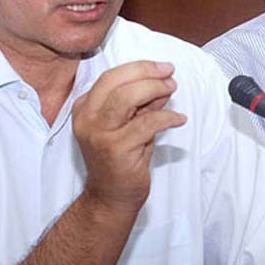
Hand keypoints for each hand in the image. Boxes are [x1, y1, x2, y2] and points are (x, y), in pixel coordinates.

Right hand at [72, 61, 186, 216]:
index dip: (139, 68)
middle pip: (115, 82)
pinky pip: (145, 124)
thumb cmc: (121, 159)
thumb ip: (142, 104)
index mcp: (85, 108)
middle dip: (147, 73)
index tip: (162, 67)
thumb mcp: (131, 124)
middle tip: (169, 74)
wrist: (111, 197)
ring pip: (125, 98)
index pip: (110, 76)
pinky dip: (166, 117)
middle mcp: (87, 118)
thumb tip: (163, 82)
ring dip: (153, 89)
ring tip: (172, 89)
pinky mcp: (115, 149)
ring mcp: (98, 134)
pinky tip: (179, 118)